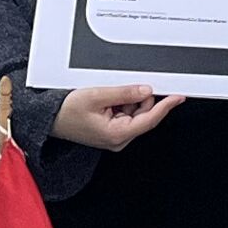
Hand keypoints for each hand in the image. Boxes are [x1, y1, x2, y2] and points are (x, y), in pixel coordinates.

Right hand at [48, 83, 184, 152]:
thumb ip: (124, 92)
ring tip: (106, 96)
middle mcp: (119, 138)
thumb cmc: (66, 112)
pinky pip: (126, 113)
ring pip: (136, 112)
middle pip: (144, 114)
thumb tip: (146, 90)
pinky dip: (121, 103)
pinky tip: (106, 100)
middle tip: (121, 88)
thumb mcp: (96, 96)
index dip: (166, 106)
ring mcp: (116, 135)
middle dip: (138, 98)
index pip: (150, 119)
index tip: (178, 97)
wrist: (49, 119)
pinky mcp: (112, 130)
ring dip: (128, 100)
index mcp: (117, 134)